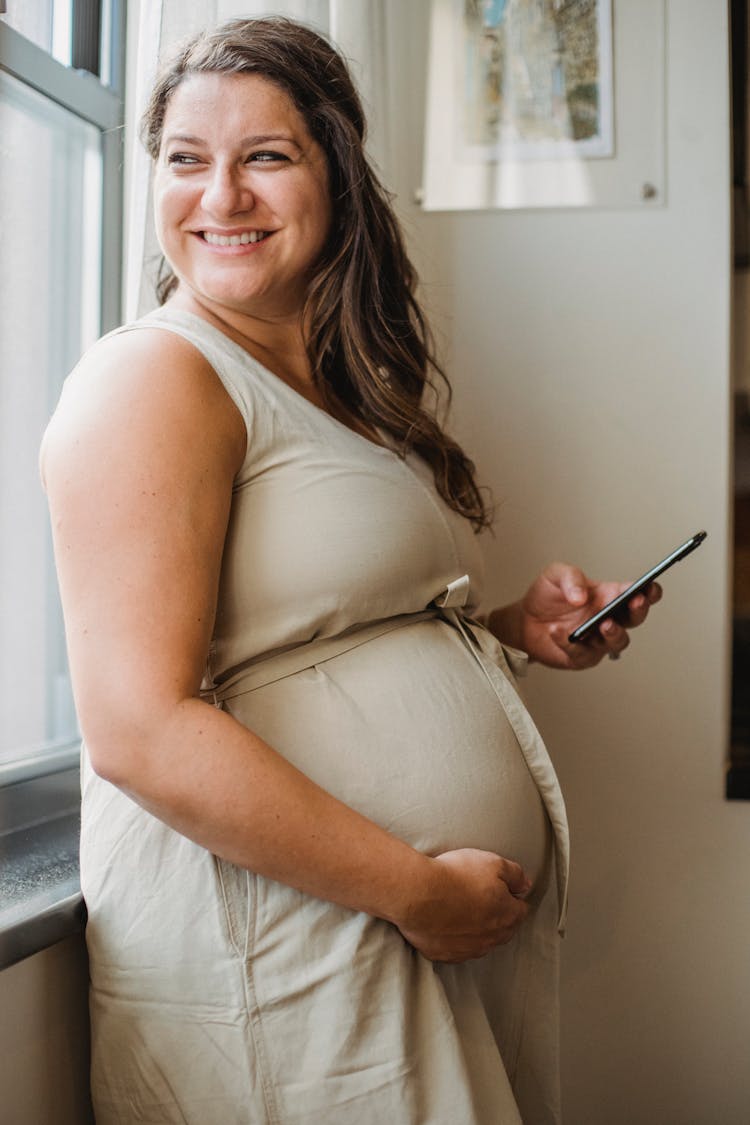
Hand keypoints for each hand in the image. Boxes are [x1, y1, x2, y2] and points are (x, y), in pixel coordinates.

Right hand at [396, 848, 530, 962]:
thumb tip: (526, 885)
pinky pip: (456, 949)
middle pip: (502, 929)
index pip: (520, 910)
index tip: (500, 887)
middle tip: (481, 897)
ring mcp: (467, 950)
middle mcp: (490, 939)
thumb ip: (515, 875)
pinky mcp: (444, 955)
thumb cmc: (455, 876)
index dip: (512, 896)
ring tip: (461, 908)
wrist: (418, 894)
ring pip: (480, 942)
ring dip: (476, 929)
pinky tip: (445, 923)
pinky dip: (454, 938)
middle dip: (497, 915)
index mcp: (506, 916)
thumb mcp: (492, 863)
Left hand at [516, 561, 661, 669]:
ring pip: (618, 641)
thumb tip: (581, 596)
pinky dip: (570, 643)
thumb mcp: (555, 575)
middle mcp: (609, 618)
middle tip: (635, 601)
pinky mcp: (583, 657)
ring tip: (603, 623)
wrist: (524, 621)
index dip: (649, 591)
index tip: (650, 587)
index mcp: (608, 595)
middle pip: (635, 618)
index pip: (637, 592)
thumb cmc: (546, 597)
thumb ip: (570, 578)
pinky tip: (557, 631)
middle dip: (638, 610)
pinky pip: (582, 653)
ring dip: (614, 632)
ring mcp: (598, 640)